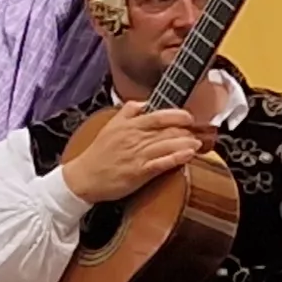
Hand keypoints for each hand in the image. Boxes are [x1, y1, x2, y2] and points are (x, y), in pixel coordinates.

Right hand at [58, 105, 218, 203]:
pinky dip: (178, 157)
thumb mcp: (110, 125)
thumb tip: (144, 103)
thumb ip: (128, 111)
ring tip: (198, 143)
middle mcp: (135, 138)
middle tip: (198, 133)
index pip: (159, 115)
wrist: (83, 178)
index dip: (178, 115)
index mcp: (129, 125)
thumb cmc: (97, 154)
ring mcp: (137, 155)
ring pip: (168, 144)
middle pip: (168, 130)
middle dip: (187, 131)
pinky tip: (189, 155)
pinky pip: (163, 162)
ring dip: (187, 143)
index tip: (189, 117)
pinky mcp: (139, 172)